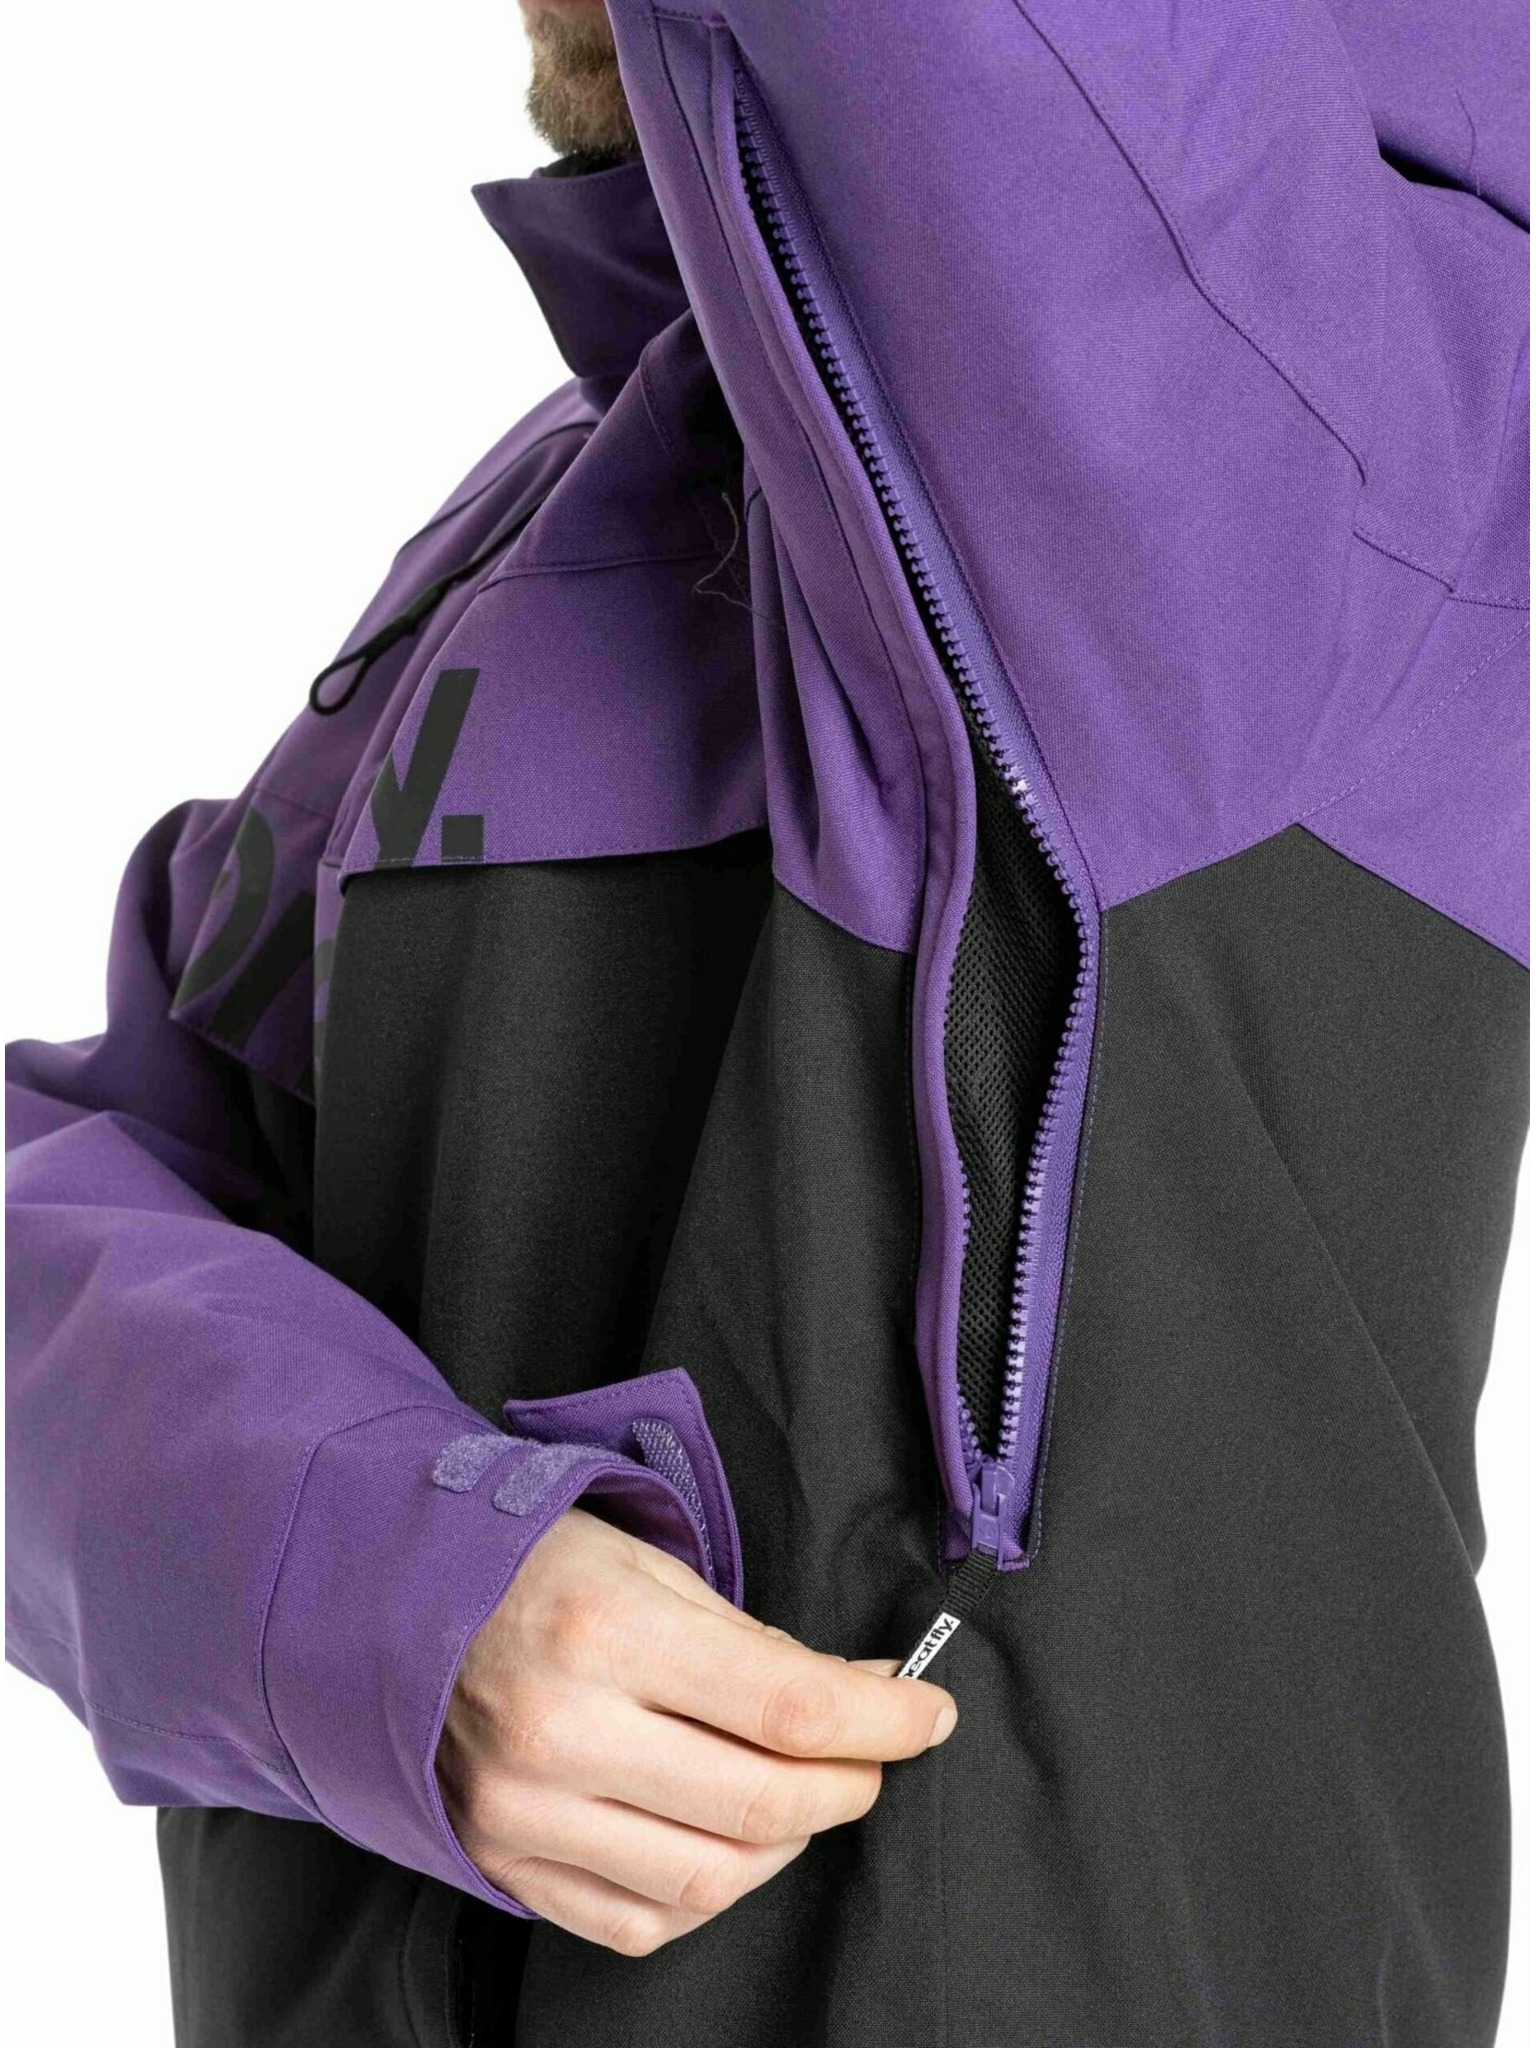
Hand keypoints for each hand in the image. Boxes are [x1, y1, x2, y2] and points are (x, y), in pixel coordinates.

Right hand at [437, 1504, 957, 1954]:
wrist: (391, 1599)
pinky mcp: (503, 1862)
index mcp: (607, 1630)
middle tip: (869, 1755)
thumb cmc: (535, 1567)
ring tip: (798, 1795)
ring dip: (786, 1847)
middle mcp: (560, 1730)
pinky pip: (639, 1921)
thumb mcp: (653, 1565)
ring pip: (710, 1881)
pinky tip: (723, 1843)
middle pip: (763, 1807)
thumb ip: (760, 1645)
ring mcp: (524, 1811)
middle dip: (848, 1784)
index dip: (883, 1721)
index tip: (927, 1715)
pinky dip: (708, 1895)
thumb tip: (868, 1694)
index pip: (789, 1707)